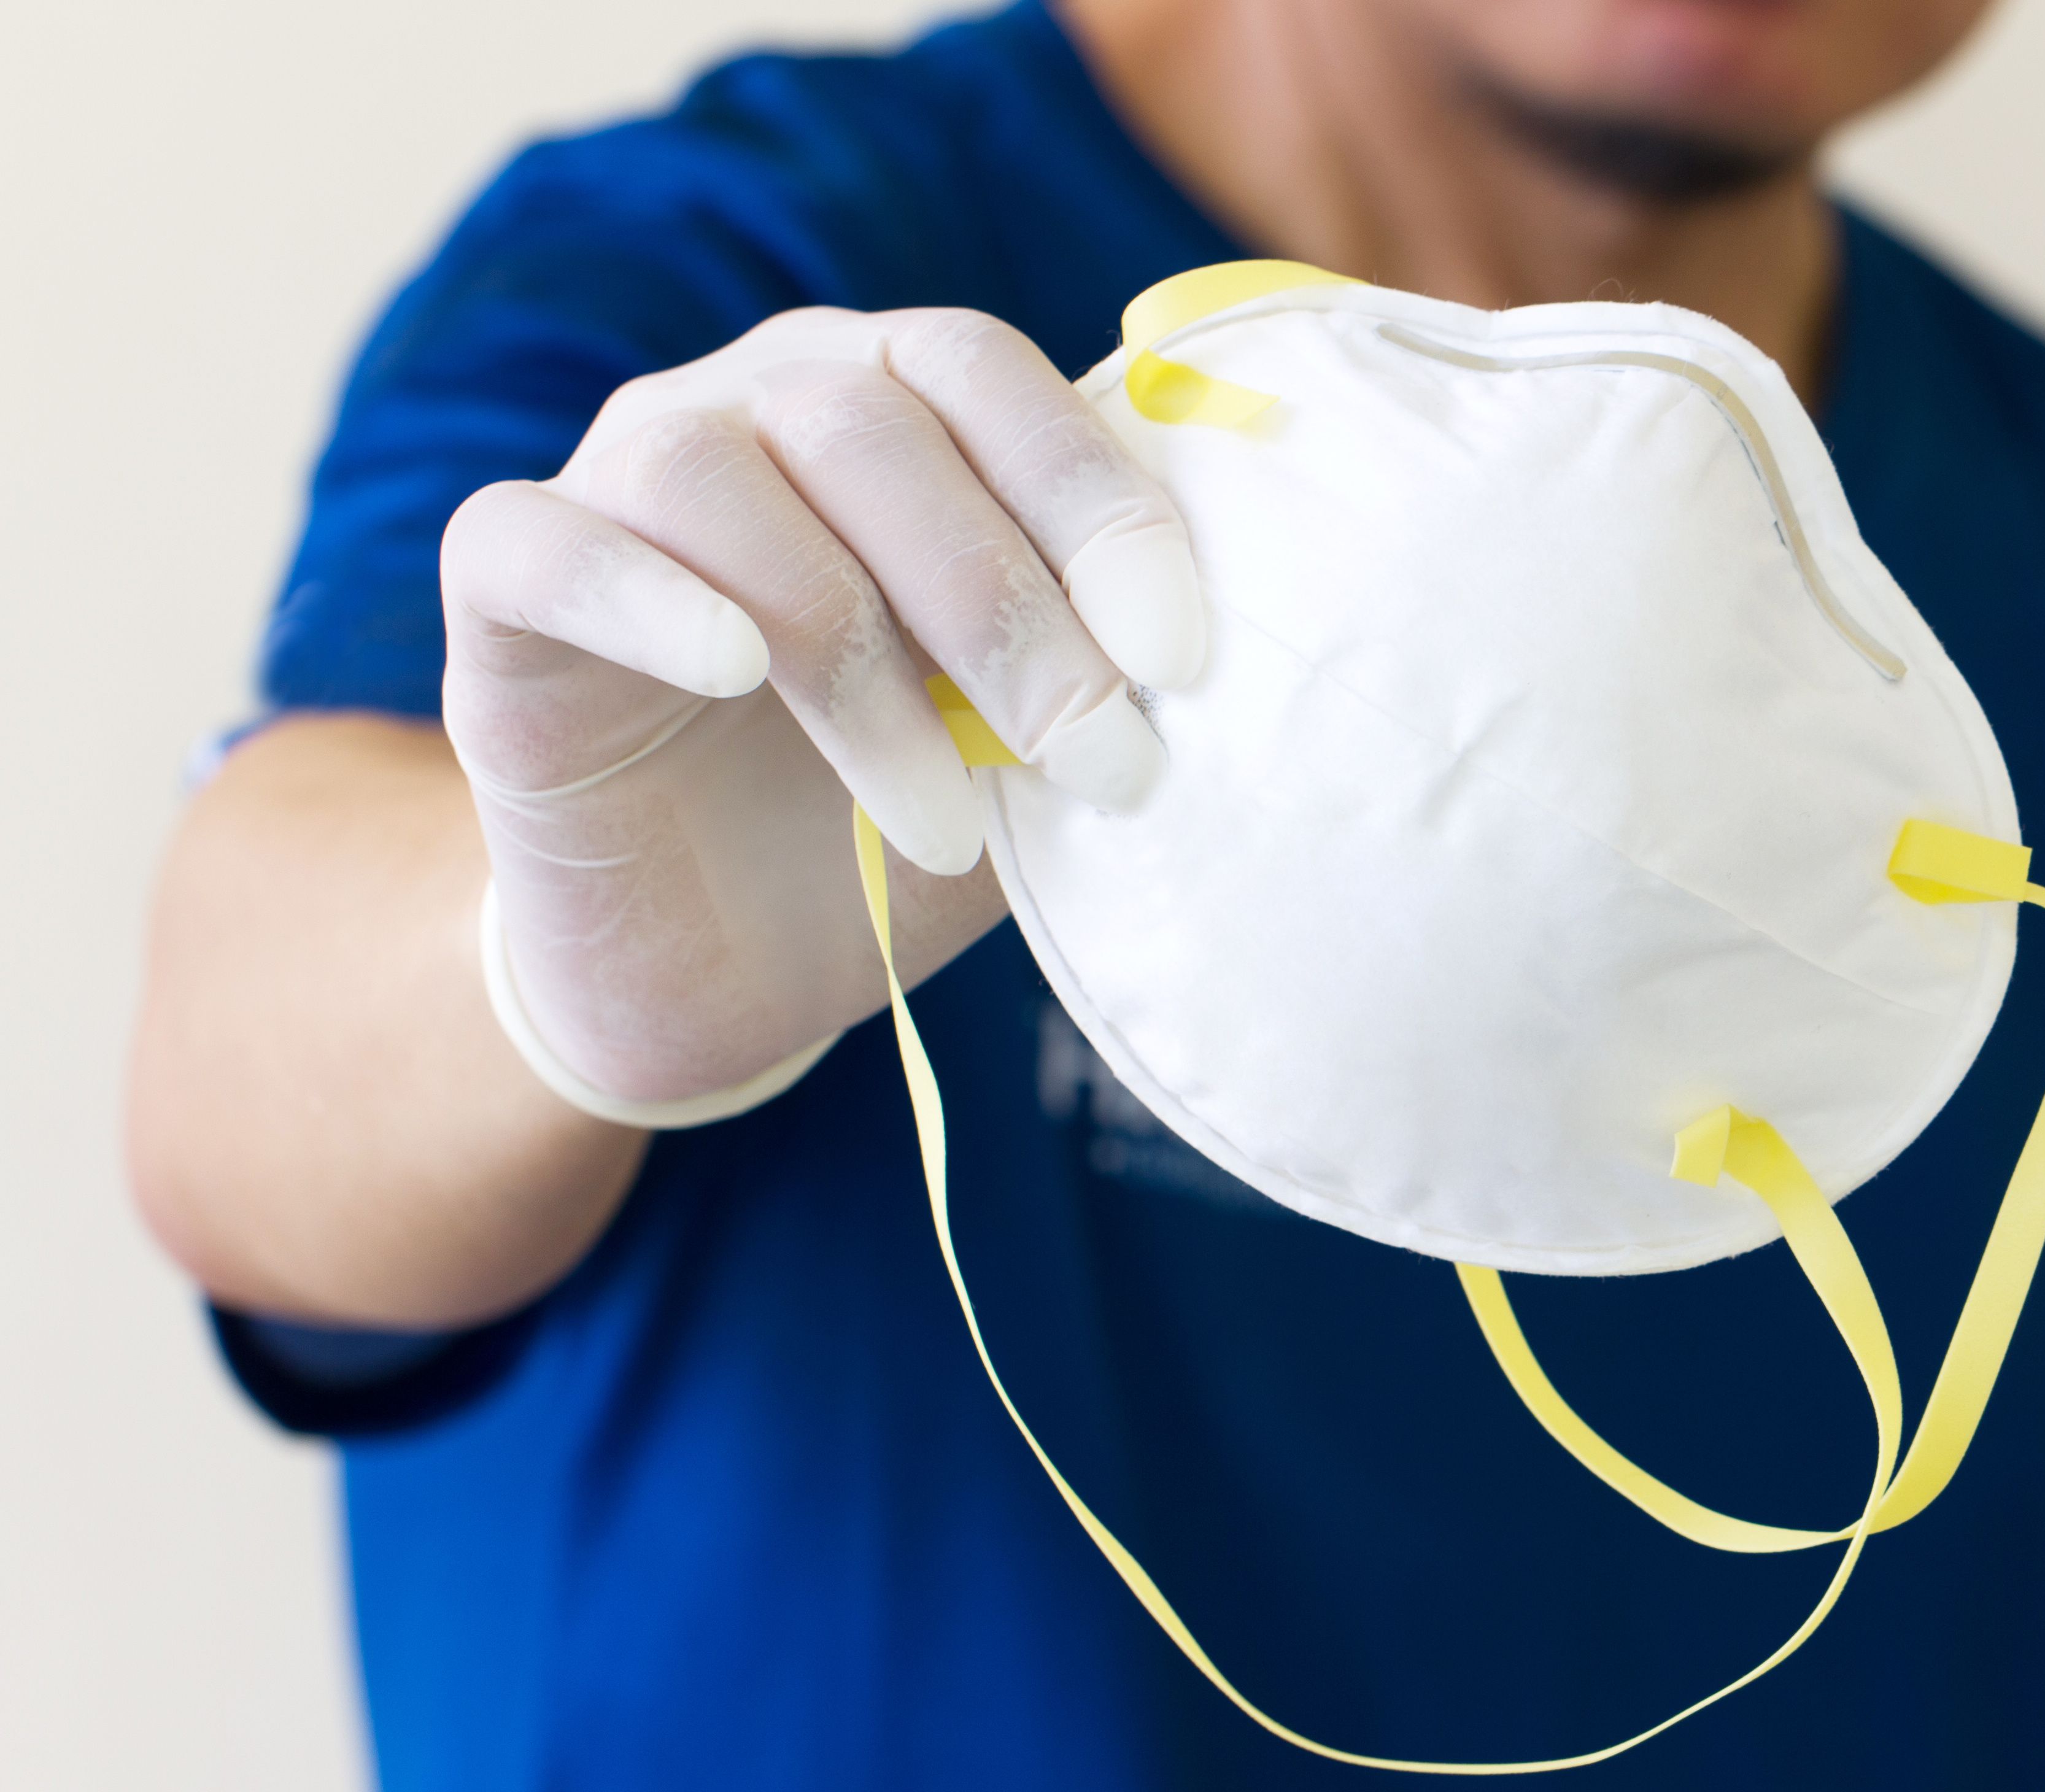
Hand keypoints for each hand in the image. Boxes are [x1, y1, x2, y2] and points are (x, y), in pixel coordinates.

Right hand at [440, 307, 1202, 1105]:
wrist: (724, 970)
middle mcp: (746, 404)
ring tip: (939, 818)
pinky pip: (538, 542)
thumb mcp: (1030, 750)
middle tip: (1099, 760)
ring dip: (854, 651)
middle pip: (869, 422)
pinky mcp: (498, 596)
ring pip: (716, 479)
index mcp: (888, 405)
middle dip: (1005, 604)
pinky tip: (733, 671)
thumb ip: (1099, 674)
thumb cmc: (898, 827)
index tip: (1182, 657)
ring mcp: (610, 485)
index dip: (1094, 501)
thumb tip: (1221, 655)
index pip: (989, 376)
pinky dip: (641, 592)